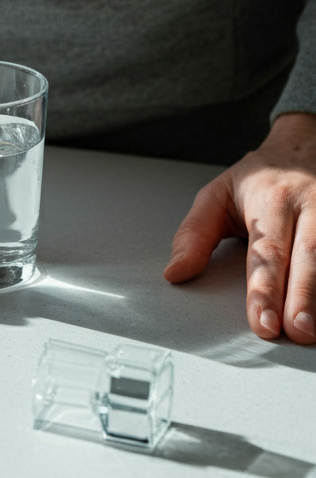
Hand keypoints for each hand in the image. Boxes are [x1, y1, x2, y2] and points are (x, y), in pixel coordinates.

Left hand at [165, 113, 315, 344]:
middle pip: (308, 256)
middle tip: (296, 332)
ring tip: (314, 330)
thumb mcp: (216, 195)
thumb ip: (194, 235)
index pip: (267, 251)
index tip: (262, 323)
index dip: (264, 290)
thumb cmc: (258, 179)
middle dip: (303, 297)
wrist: (306, 145)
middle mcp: (311, 204)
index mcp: (272, 199)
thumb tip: (175, 273)